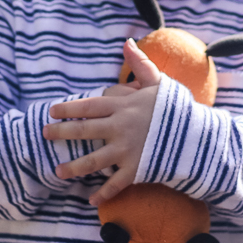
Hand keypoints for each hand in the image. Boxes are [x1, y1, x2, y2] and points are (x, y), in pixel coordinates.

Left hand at [43, 39, 160, 205]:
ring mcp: (127, 151)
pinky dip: (103, 194)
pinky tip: (91, 199)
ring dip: (74, 167)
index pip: (89, 106)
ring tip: (57, 171)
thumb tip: (126, 43)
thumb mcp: (158, 83)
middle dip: (62, 133)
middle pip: (85, 131)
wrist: (197, 136)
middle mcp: (120, 128)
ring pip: (93, 160)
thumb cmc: (176, 109)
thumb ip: (140, 65)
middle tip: (44, 134)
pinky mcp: (136, 170)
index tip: (52, 111)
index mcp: (123, 106)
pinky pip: (115, 184)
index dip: (69, 108)